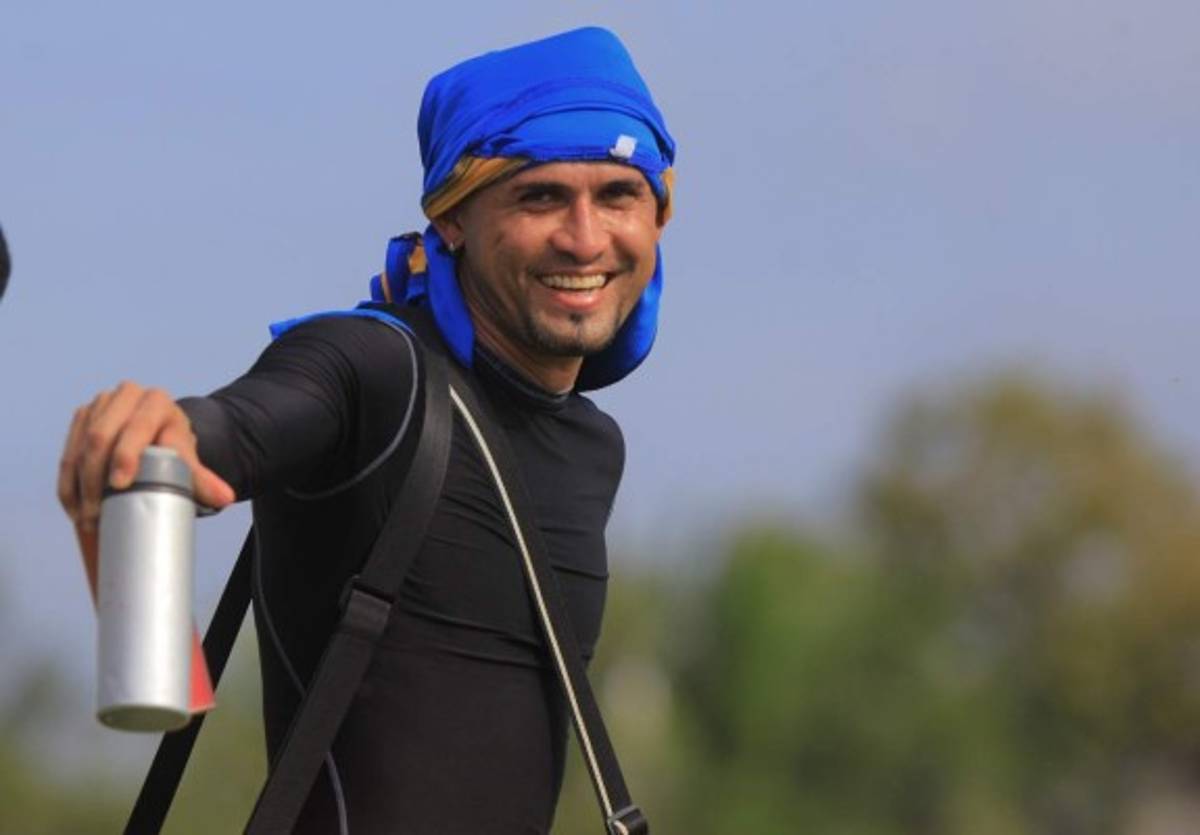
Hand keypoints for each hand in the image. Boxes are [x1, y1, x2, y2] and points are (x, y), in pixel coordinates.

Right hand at [57, 381, 235, 531]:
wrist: (160, 432)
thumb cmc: (176, 446)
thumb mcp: (189, 459)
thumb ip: (204, 479)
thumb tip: (224, 498)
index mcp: (156, 402)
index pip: (138, 427)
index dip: (126, 454)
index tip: (120, 485)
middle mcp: (125, 396)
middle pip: (101, 435)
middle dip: (96, 476)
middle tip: (98, 512)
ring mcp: (100, 404)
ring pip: (80, 445)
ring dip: (79, 483)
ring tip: (86, 517)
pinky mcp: (82, 417)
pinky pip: (68, 450)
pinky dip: (69, 481)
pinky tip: (73, 506)